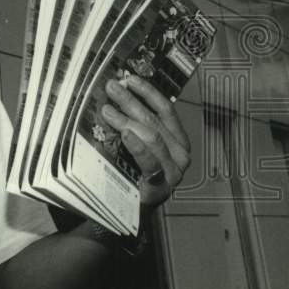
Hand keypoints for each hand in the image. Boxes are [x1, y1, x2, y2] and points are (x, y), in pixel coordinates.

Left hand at [100, 73, 190, 209]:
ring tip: (107, 110)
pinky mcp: (160, 186)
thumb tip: (116, 93)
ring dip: (127, 120)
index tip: (130, 78)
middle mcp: (180, 154)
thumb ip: (135, 124)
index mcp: (177, 140)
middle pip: (154, 120)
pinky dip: (137, 145)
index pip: (165, 110)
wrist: (131, 210)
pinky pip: (149, 161)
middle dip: (130, 102)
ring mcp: (172, 171)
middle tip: (111, 88)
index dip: (148, 92)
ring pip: (151, 137)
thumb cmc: (133, 171)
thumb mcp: (137, 144)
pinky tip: (125, 135)